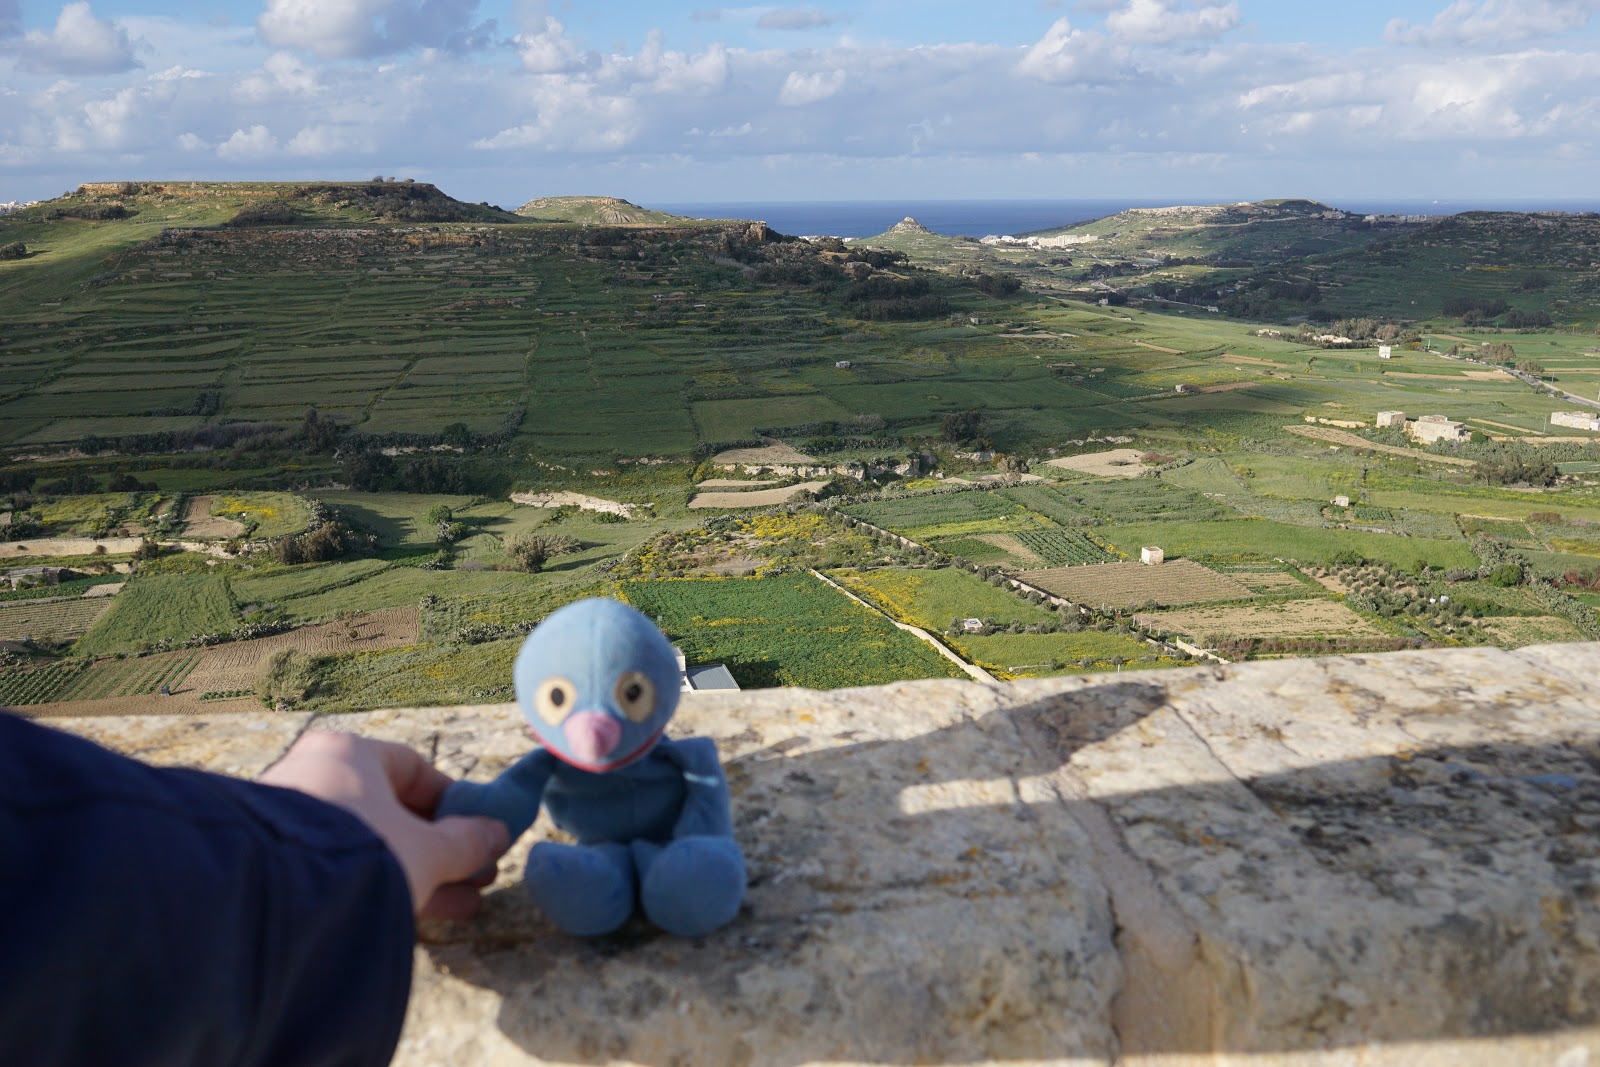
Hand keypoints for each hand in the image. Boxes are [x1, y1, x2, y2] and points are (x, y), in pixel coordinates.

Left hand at [260, 731, 509, 918]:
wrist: (272, 902)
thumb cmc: (360, 854)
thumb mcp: (426, 851)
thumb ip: (466, 843)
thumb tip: (498, 834)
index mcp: (349, 753)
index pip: (412, 768)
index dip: (453, 803)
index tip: (478, 832)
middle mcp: (314, 775)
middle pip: (392, 811)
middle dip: (441, 849)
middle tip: (476, 876)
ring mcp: (290, 821)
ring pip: (369, 845)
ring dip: (418, 872)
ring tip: (460, 906)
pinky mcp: (275, 862)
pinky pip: (339, 869)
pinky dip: (378, 886)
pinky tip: (414, 914)